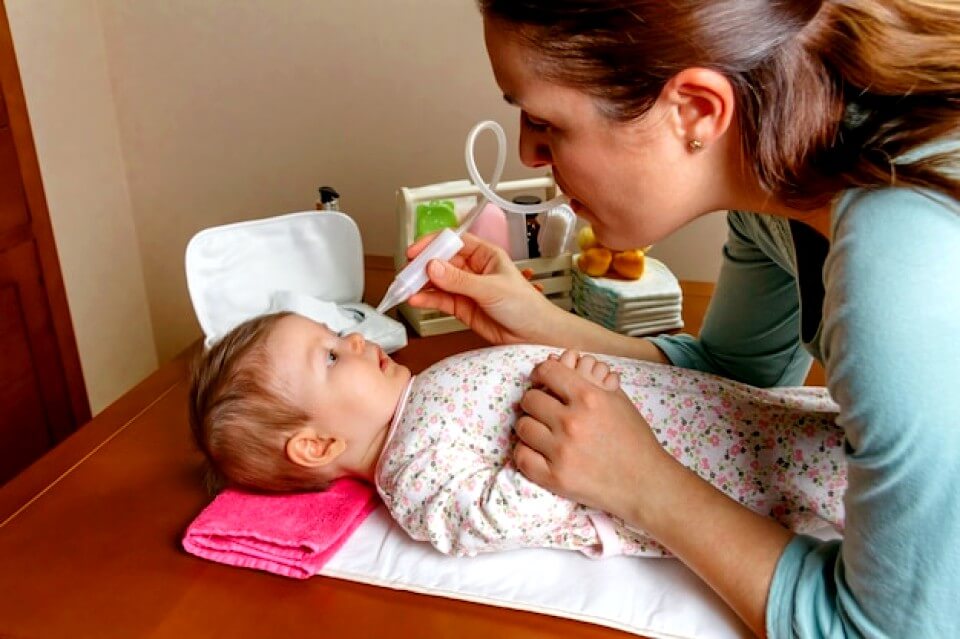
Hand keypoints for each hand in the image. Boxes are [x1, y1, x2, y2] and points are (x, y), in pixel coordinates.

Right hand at [406, 232, 562, 344]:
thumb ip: (460, 280)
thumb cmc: (525, 306)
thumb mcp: (491, 289)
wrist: (534, 335)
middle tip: (406, 273)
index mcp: (485, 254)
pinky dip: (426, 300)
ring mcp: (465, 288)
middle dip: (422, 266)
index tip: (415, 252)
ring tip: (405, 289)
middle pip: (440, 261)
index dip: (432, 244)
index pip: (453, 241)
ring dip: (420, 284)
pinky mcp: (461, 307)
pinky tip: (416, 300)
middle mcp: (473, 268)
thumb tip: (433, 267)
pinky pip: (439, 300)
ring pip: (437, 281)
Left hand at [514, 358, 669, 522]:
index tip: (541, 381)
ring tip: (543, 431)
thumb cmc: (633, 438)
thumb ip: (587, 379)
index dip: (540, 373)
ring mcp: (562, 451)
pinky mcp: (556, 478)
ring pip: (523, 426)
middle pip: (530, 399)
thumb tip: (556, 361)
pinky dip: (526, 452)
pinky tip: (538, 450)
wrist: (645, 482)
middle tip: (544, 410)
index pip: (546, 372)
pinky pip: (521, 457)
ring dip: (531, 426)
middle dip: (536, 401)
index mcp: (588, 397)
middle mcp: (572, 422)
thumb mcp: (617, 399)